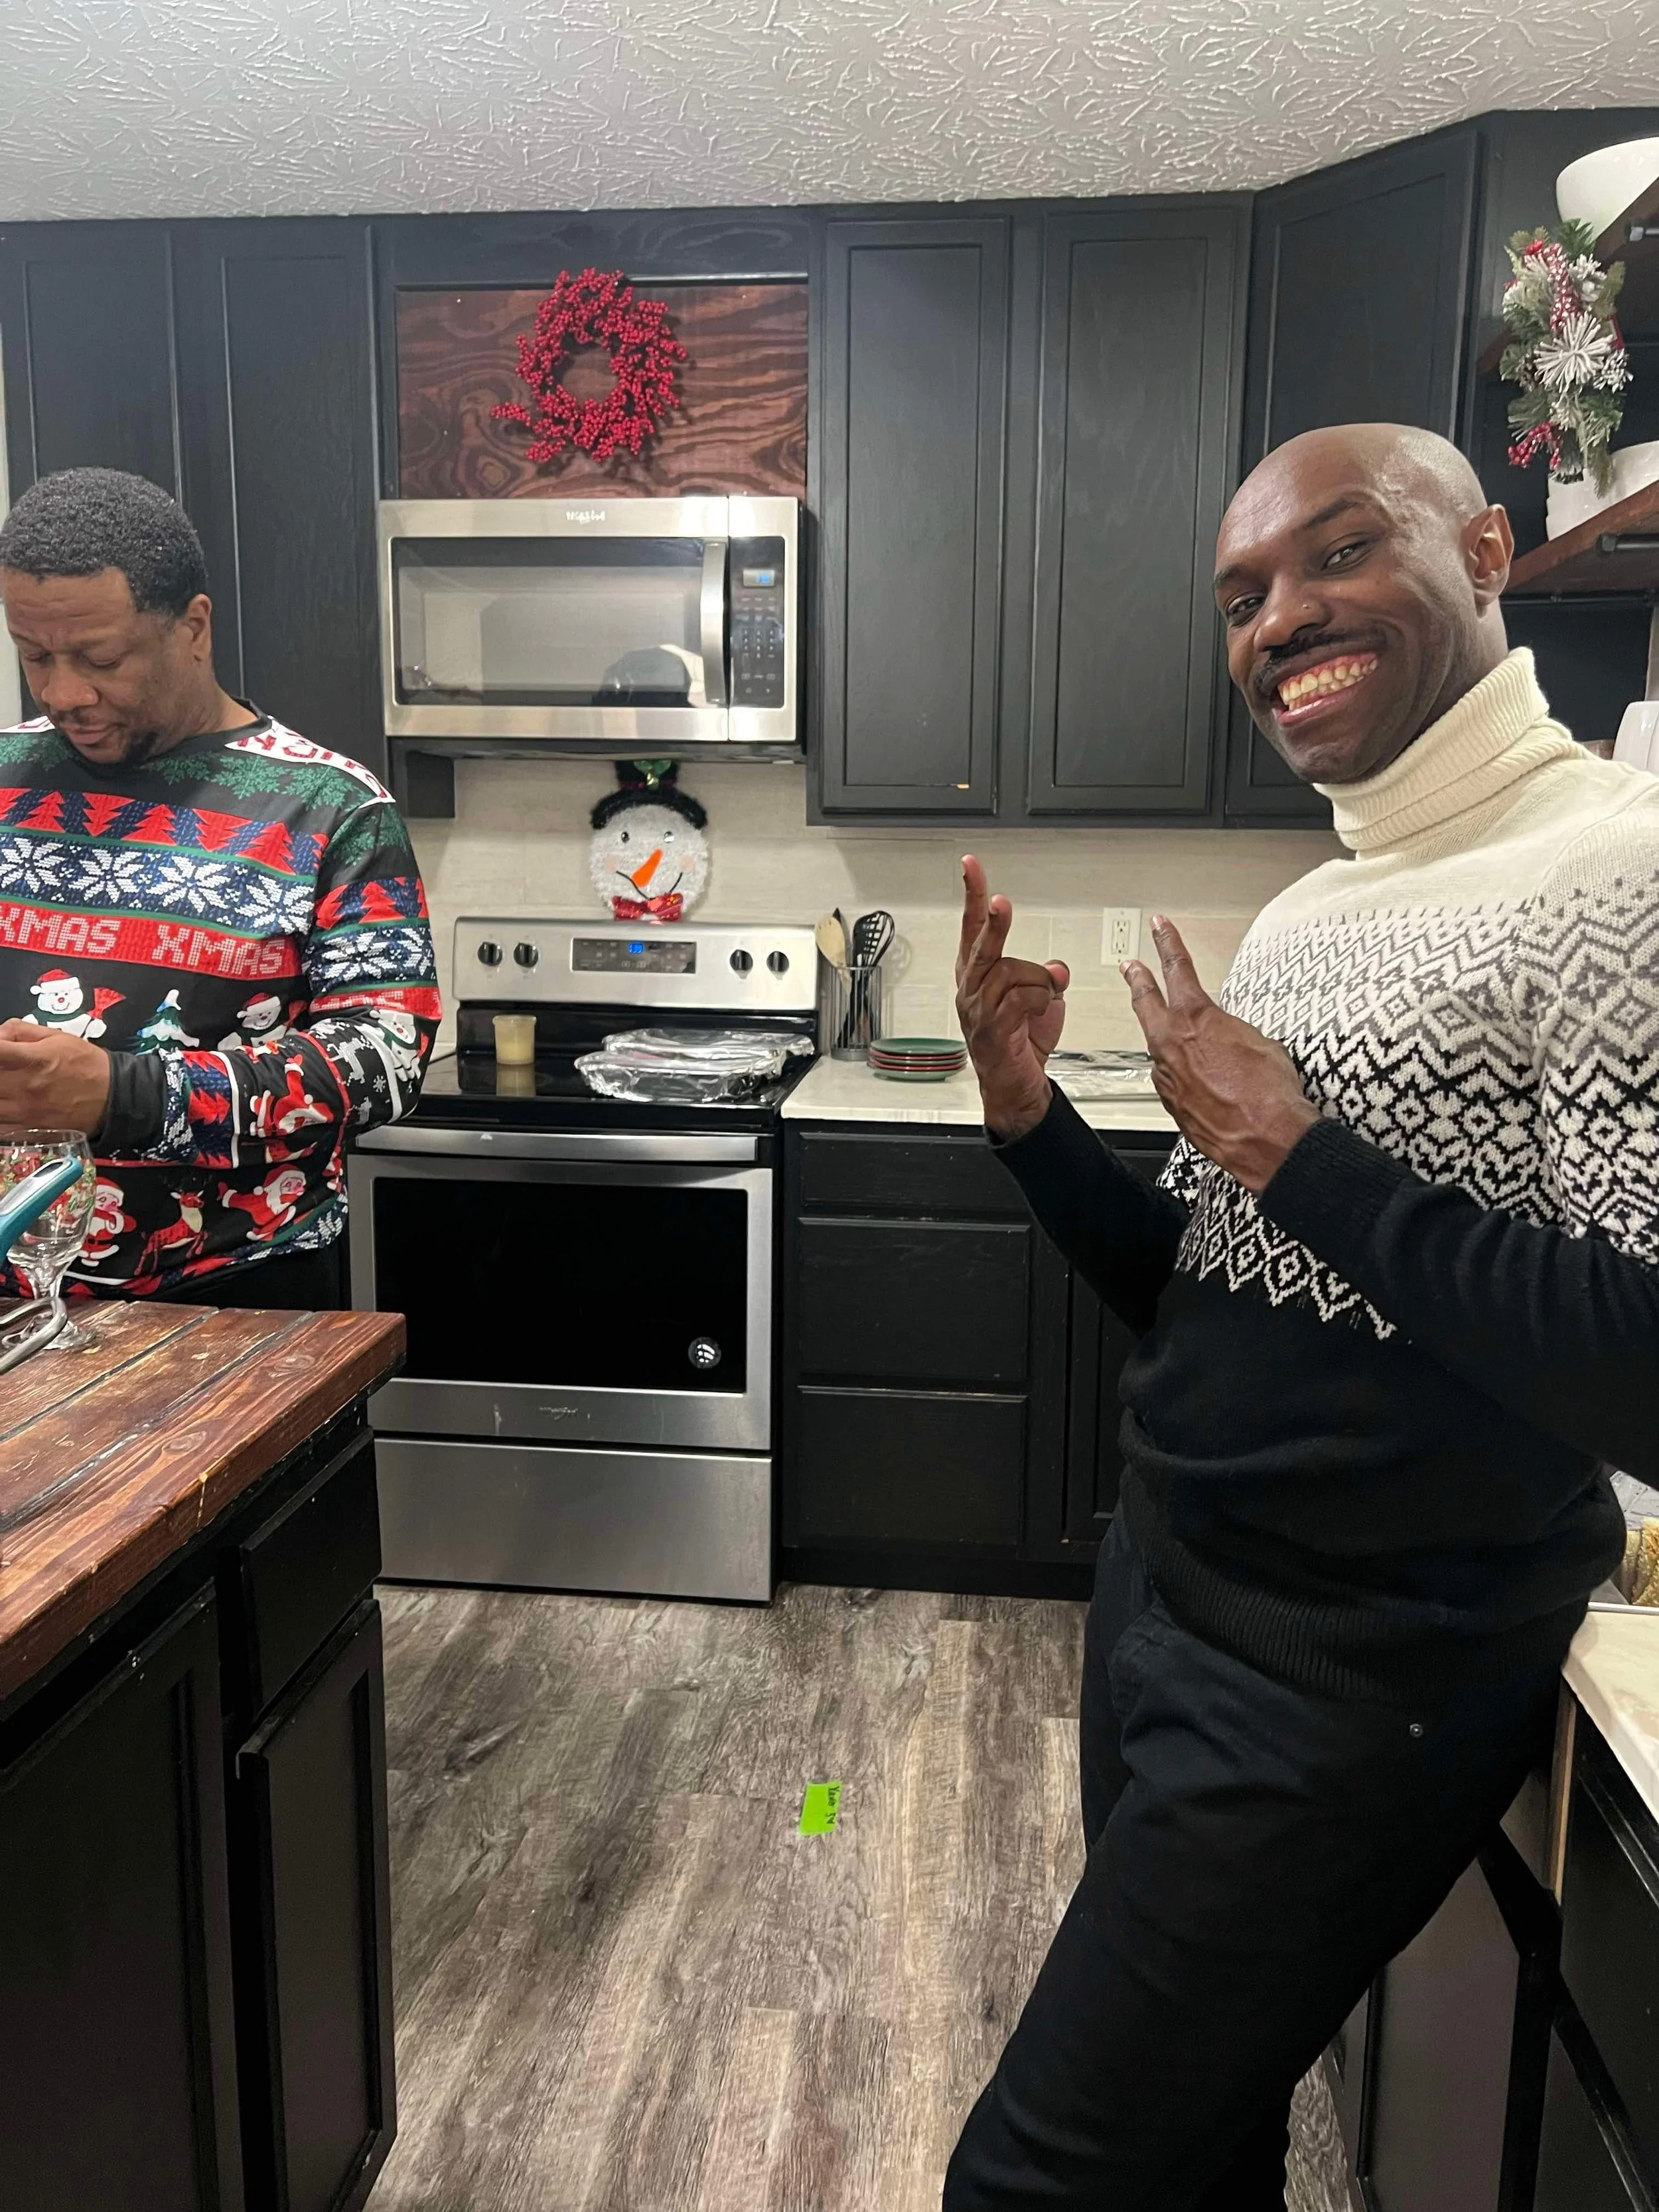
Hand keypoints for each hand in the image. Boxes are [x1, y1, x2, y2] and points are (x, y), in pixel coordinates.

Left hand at [0, 1020, 111, 1137]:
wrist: (113, 1096)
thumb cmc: (85, 1063)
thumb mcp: (57, 1037)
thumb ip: (20, 1031)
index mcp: (32, 1060)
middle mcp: (24, 1087)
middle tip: (6, 1068)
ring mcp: (24, 1111)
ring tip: (7, 1086)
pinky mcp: (28, 1130)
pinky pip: (0, 1126)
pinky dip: (0, 1115)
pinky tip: (8, 1105)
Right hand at [955, 855, 1068, 1140]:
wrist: (1015, 1086)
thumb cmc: (1021, 1040)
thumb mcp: (1042, 997)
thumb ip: (1046, 974)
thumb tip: (1056, 967)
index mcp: (978, 973)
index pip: (973, 926)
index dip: (973, 895)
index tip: (971, 866)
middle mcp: (972, 987)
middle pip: (983, 944)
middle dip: (995, 922)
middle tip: (1000, 901)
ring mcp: (979, 1008)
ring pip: (1016, 972)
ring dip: (1041, 983)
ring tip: (1042, 1001)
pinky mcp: (993, 1028)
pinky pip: (1025, 997)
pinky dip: (1042, 1002)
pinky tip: (1038, 1016)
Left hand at [1122, 917, 1318, 1192]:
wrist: (1267, 1140)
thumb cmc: (1270, 1092)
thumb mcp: (1260, 1041)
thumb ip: (1232, 1030)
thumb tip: (1226, 1035)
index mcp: (1195, 1017)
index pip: (1177, 968)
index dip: (1167, 942)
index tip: (1159, 927)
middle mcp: (1171, 1044)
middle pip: (1146, 1000)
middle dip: (1138, 978)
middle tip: (1131, 966)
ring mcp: (1167, 1075)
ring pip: (1156, 1044)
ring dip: (1160, 1032)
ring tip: (1164, 1024)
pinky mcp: (1171, 1103)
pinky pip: (1168, 1077)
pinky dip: (1176, 1070)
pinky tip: (1190, 1074)